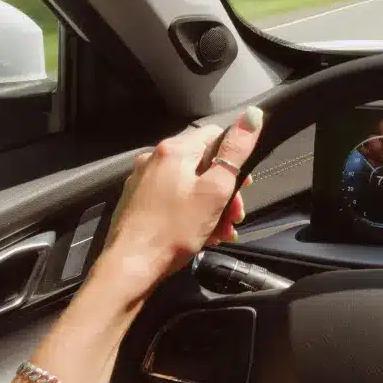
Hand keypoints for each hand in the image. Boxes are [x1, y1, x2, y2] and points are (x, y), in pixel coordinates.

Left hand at [99, 106, 263, 299]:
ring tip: (220, 232)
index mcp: (173, 150)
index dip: (235, 158)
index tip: (245, 186)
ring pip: (188, 185)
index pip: (215, 135)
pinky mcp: (136, 203)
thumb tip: (252, 115)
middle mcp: (153, 159)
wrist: (130, 268)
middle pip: (202, 164)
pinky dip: (190, 213)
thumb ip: (235, 152)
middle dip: (224, 190)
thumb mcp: (215, 190)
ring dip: (210, 206)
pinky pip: (172, 200)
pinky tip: (199, 234)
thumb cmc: (175, 229)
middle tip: (234, 217)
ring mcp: (141, 181)